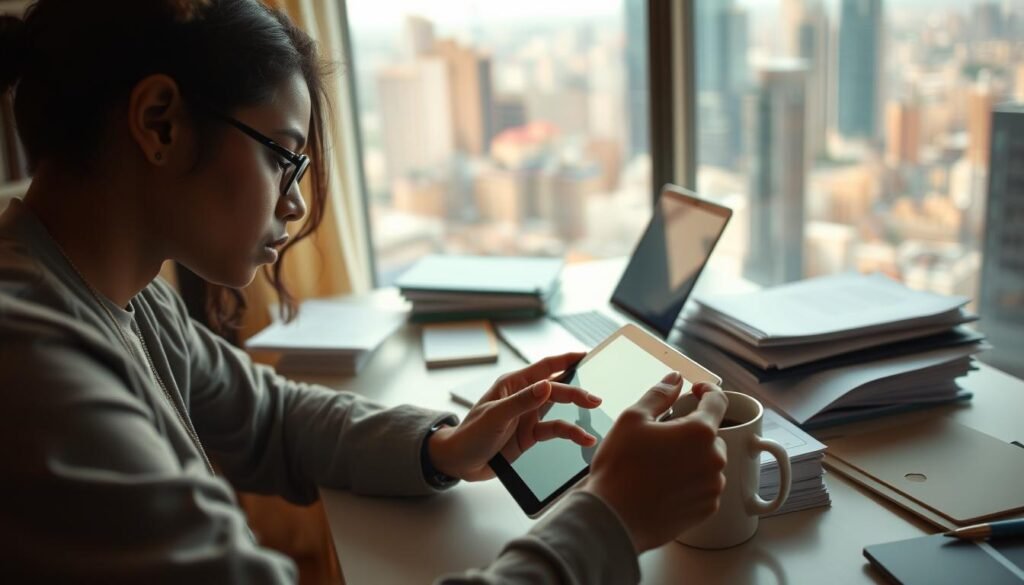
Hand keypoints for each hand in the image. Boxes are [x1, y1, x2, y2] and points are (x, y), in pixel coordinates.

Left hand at [428, 352, 601, 481]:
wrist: (460, 462)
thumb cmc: (470, 434)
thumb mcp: (495, 416)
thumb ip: (521, 402)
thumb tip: (547, 386)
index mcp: (513, 384)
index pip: (545, 367)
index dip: (567, 359)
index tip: (588, 355)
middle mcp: (523, 396)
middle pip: (556, 388)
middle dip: (577, 391)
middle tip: (595, 398)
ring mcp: (528, 416)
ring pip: (559, 409)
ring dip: (576, 411)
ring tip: (595, 413)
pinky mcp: (530, 435)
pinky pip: (555, 430)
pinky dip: (570, 433)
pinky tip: (583, 438)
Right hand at [583, 374, 728, 552]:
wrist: (613, 518)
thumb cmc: (620, 467)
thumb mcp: (633, 419)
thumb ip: (660, 395)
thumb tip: (675, 379)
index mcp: (700, 432)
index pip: (718, 401)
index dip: (707, 390)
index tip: (695, 391)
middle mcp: (714, 459)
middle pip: (711, 434)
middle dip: (691, 432)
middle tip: (662, 438)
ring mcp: (713, 487)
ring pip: (708, 461)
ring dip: (691, 457)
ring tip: (660, 465)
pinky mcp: (707, 508)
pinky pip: (704, 485)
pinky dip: (690, 481)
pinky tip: (664, 484)